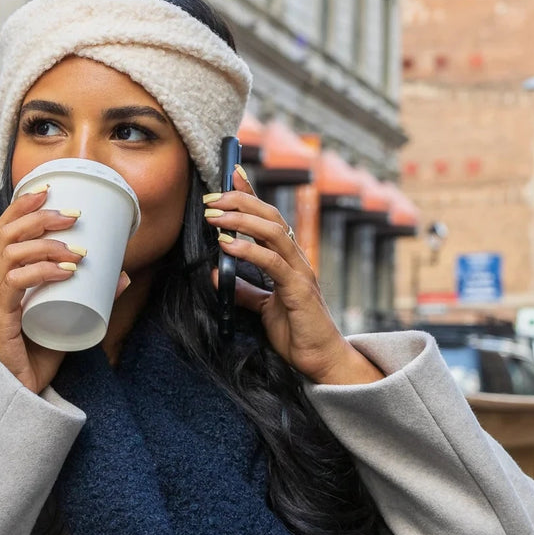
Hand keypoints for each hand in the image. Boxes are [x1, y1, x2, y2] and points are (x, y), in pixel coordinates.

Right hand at [0, 186, 128, 393]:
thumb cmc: (38, 354)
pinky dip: (42, 271)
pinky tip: (66, 270)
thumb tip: (124, 274)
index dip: (22, 205)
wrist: (19, 393)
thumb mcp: (71, 317)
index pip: (4, 229)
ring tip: (77, 248)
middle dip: (39, 215)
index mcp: (5, 276)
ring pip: (10, 253)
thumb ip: (93, 296)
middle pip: (5, 232)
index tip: (50, 189)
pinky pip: (16, 284)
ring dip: (46, 242)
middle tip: (73, 214)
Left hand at [205, 169, 383, 385]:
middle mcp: (297, 259)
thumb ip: (244, 290)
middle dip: (240, 201)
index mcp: (289, 259)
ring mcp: (300, 273)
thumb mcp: (263, 308)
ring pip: (273, 233)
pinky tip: (228, 246)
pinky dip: (249, 251)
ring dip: (241, 221)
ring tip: (214, 216)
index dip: (251, 194)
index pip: (269, 217)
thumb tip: (216, 273)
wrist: (321, 360)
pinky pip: (272, 264)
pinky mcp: (299, 291)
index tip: (232, 173)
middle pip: (270, 216)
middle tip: (212, 197)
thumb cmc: (296, 333)